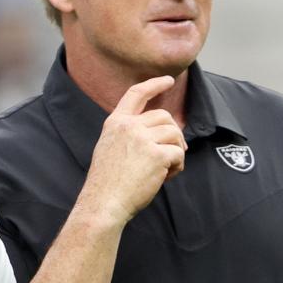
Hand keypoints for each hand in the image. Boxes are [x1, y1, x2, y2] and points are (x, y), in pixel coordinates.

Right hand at [79, 76, 186, 225]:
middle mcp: (128, 126)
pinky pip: (178, 153)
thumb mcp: (110, 147)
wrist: (104, 202)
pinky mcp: (156, 154)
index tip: (168, 80)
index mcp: (115, 123)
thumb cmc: (107, 182)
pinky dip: (178, 166)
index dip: (154, 84)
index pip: (136, 94)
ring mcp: (142, 139)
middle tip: (173, 153)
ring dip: (176, 151)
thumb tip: (163, 131)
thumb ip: (129, 134)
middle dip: (174, 133)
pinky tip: (166, 177)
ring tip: (167, 168)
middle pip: (164, 116)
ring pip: (174, 134)